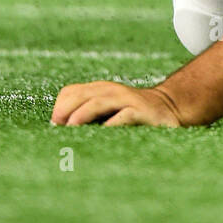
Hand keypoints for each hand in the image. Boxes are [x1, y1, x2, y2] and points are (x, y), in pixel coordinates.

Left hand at [51, 80, 182, 126]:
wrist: (169, 108)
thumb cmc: (130, 114)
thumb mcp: (107, 110)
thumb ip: (87, 115)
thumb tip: (59, 130)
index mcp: (99, 90)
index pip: (72, 92)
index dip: (60, 107)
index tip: (53, 125)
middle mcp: (112, 91)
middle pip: (83, 95)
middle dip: (67, 109)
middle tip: (56, 125)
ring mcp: (127, 99)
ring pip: (100, 101)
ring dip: (84, 113)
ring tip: (71, 126)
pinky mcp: (142, 111)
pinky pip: (125, 115)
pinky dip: (113, 123)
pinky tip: (103, 133)